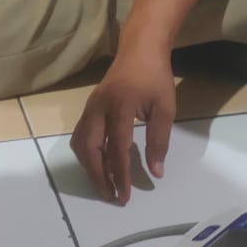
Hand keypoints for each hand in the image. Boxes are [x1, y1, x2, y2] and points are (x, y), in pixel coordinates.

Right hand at [72, 48, 176, 203]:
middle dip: (98, 177)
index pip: (116, 149)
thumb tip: (155, 172)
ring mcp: (90, 107)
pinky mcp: (89, 108)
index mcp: (120, 107)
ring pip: (80, 144)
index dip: (120, 175)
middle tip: (111, 196)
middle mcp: (99, 108)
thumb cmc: (155, 77)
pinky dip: (86, 154)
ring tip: (104, 184)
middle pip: (90, 149)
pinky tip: (98, 164)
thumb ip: (159, 140)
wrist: (140, 49)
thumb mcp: (165, 108)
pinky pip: (80, 135)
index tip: (125, 196)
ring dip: (89, 167)